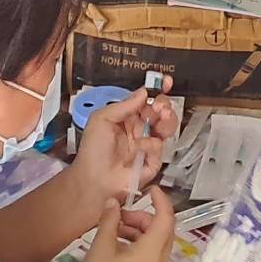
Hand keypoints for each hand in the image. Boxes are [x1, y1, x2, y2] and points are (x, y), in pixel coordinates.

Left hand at [69, 87, 177, 213]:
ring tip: (161, 118)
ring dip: (167, 121)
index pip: (145, 100)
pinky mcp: (152, 161)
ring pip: (166, 127)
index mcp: (126, 117)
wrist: (94, 179)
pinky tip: (141, 147)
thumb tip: (143, 92)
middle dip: (164, 105)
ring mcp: (147, 145)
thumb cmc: (93, 150)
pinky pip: (160, 148)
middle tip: (161, 107)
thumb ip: (124, 105)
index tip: (166, 82)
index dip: (156, 90)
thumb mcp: (102, 119)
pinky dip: (151, 145)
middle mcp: (138, 129)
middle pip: (160, 112)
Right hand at [74, 189, 174, 261]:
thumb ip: (109, 221)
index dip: (161, 200)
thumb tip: (114, 203)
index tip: (149, 188)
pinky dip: (138, 247)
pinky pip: (150, 259)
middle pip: (161, 231)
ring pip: (155, 246)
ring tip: (113, 231)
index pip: (166, 218)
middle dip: (143, 217)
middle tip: (119, 215)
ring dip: (139, 232)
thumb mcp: (100, 248)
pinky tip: (116, 249)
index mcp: (153, 252)